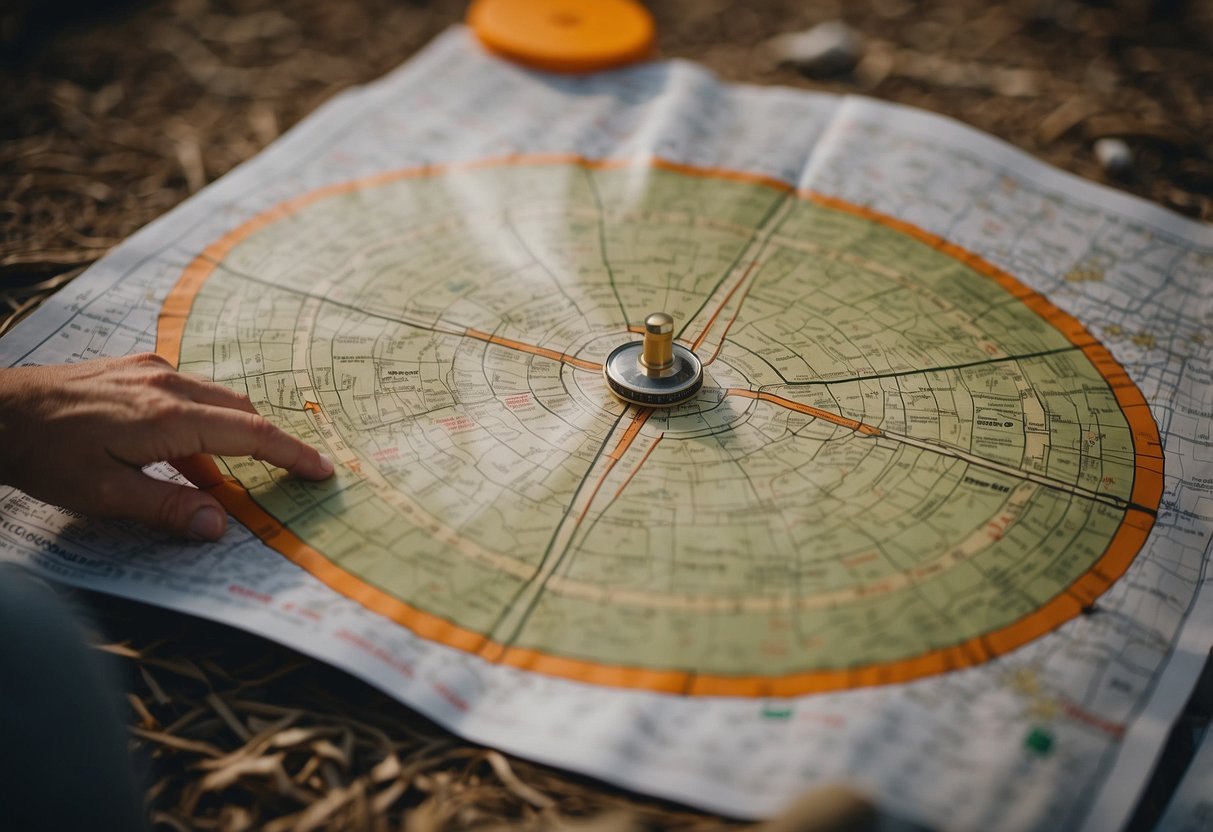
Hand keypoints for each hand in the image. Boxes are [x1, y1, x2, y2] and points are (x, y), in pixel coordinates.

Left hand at [0, 353, 332, 539]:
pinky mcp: (137, 368)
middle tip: (289, 475)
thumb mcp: (103, 494)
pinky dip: (204, 422)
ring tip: (224, 478)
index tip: (322, 470)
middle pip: (243, 411)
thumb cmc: (44, 455)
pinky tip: (185, 455)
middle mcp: (168, 384)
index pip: (251, 435)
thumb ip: (167, 509)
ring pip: (218, 399)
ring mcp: (152, 370)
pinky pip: (190, 393)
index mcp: (168, 418)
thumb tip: (220, 526)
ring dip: (234, 434)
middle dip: (271, 444)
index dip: (292, 454)